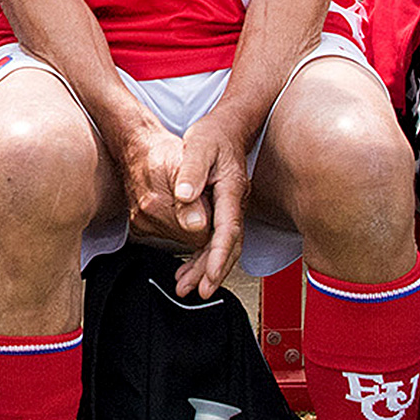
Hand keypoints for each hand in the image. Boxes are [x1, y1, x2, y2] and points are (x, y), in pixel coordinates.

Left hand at [115, 115, 245, 293]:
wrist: (226, 127)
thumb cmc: (212, 134)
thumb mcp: (198, 146)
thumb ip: (190, 173)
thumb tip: (183, 197)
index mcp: (232, 189)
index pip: (228, 229)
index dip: (219, 255)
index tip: (211, 275)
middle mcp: (236, 203)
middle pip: (229, 245)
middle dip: (215, 271)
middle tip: (200, 292)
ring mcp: (231, 208)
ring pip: (223, 246)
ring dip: (206, 268)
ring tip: (187, 287)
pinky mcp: (224, 210)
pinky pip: (217, 240)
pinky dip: (204, 257)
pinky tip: (189, 269)